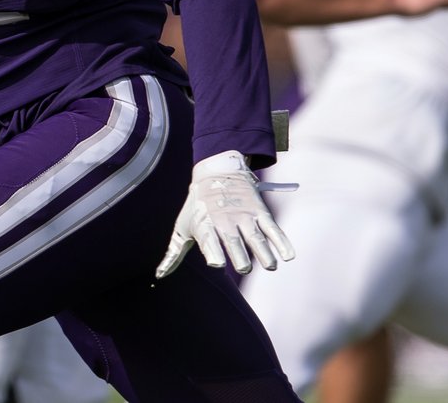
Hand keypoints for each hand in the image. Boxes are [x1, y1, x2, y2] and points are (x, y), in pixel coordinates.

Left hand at [156, 150, 295, 278]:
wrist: (217, 171)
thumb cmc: (196, 206)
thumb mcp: (182, 226)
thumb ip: (173, 253)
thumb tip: (158, 276)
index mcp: (205, 225)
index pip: (209, 241)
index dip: (213, 252)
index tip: (217, 263)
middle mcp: (225, 220)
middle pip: (233, 241)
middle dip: (239, 255)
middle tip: (243, 267)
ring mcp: (244, 215)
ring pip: (255, 236)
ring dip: (264, 252)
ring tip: (270, 266)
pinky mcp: (259, 211)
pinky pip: (272, 228)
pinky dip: (282, 241)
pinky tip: (288, 256)